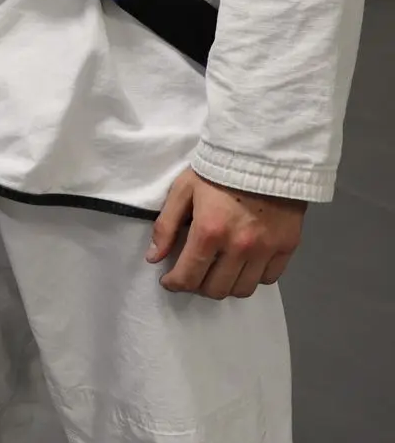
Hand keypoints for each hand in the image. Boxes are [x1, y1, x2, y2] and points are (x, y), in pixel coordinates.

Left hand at [147, 168, 305, 298]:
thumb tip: (154, 257)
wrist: (264, 153)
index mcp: (209, 231)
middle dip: (198, 285)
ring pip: (243, 289)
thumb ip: (167, 226)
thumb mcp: (183, 189)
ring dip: (226, 285)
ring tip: (218, 270)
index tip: (169, 280)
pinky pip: (268, 278)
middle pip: (216, 289)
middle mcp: (239, 247)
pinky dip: (253, 276)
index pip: (189, 276)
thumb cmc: (219, 169)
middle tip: (194, 272)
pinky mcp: (287, 247)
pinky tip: (244, 263)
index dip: (174, 283)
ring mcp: (265, 249)